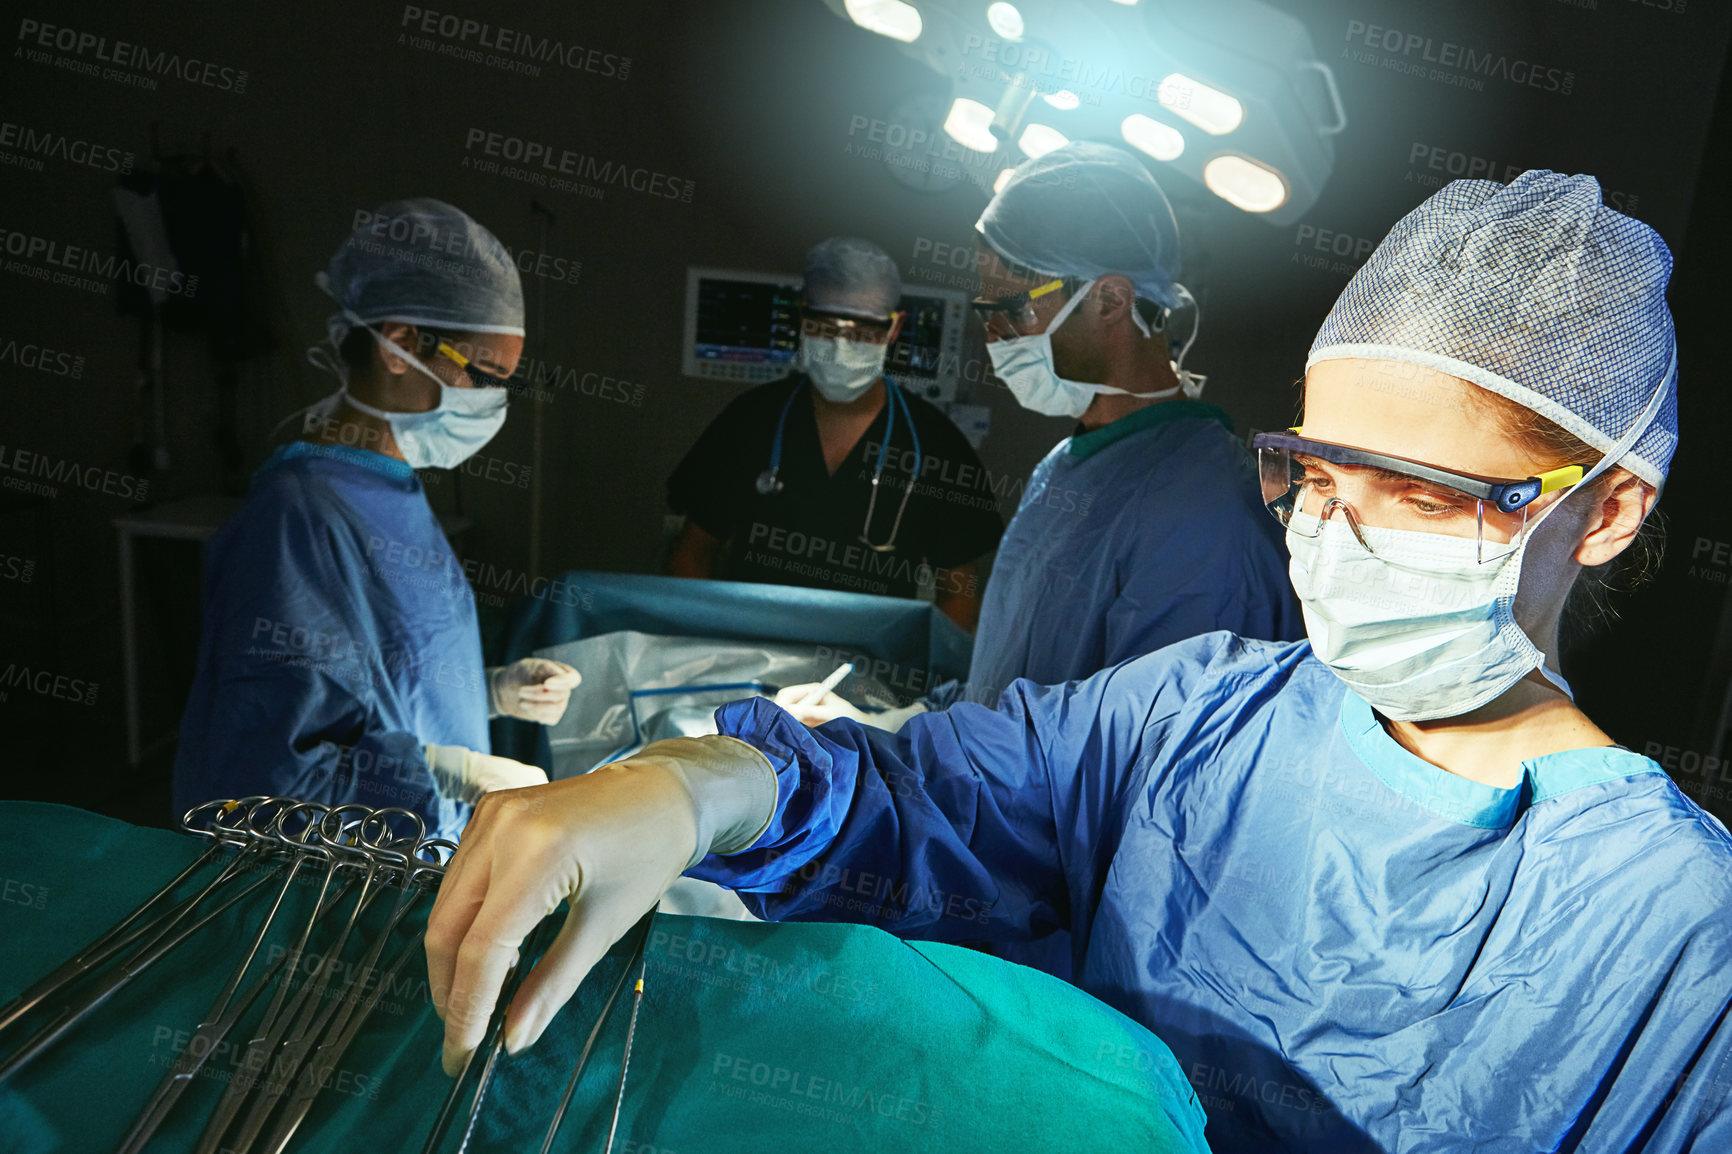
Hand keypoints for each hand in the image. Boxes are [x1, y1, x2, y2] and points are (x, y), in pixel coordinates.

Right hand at [423, 736, 775, 1075]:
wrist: (664, 793)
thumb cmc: (648, 856)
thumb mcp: (604, 928)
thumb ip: (552, 985)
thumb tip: (513, 1039)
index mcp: (538, 855)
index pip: (482, 948)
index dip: (466, 1009)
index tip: (462, 1056)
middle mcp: (502, 828)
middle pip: (448, 927)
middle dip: (449, 990)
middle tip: (462, 1038)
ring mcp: (490, 814)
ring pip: (445, 904)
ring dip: (452, 959)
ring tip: (474, 1002)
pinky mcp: (489, 811)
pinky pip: (459, 878)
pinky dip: (464, 921)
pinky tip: (486, 953)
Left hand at [489, 658, 581, 724]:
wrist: (506, 690)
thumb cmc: (518, 673)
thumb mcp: (529, 665)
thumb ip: (545, 668)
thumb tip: (560, 675)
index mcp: (561, 671)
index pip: (573, 679)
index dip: (562, 682)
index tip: (546, 684)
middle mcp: (564, 687)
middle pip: (561, 695)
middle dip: (538, 694)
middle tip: (520, 691)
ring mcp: (560, 702)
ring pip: (557, 708)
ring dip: (536, 706)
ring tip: (521, 702)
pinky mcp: (552, 715)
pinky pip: (552, 718)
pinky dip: (538, 715)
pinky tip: (528, 709)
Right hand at [773, 683, 870, 726]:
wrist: (861, 731)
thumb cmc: (850, 718)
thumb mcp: (831, 714)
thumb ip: (811, 712)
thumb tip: (789, 711)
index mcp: (812, 691)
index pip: (787, 694)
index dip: (781, 704)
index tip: (779, 716)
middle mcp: (806, 700)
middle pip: (784, 706)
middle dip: (782, 716)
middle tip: (782, 728)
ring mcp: (805, 713)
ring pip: (787, 718)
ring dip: (787, 725)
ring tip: (790, 734)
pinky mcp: (806, 725)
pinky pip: (793, 728)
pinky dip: (792, 732)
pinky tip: (794, 739)